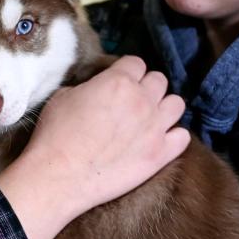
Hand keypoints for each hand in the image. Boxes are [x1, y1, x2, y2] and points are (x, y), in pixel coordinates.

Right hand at [0, 56, 188, 238]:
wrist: (60, 176)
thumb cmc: (55, 134)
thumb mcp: (64, 96)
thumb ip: (89, 86)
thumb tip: (97, 90)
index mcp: (118, 81)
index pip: (136, 63)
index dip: (126, 71)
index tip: (119, 81)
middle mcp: (142, 99)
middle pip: (159, 80)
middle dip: (146, 87)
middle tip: (132, 101)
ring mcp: (155, 127)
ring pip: (177, 104)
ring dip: (163, 108)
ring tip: (149, 119)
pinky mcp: (161, 154)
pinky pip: (183, 136)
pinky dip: (173, 136)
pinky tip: (158, 140)